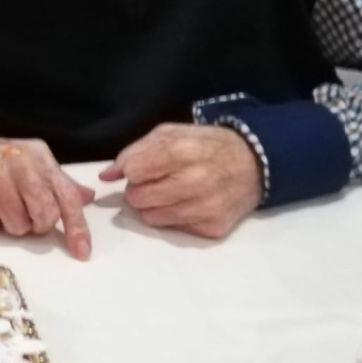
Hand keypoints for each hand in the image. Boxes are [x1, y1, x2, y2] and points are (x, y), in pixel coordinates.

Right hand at [0, 129, 94, 258]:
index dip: (77, 227)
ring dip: (4, 223)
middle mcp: (20, 159)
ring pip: (18, 226)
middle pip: (45, 216)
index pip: (66, 195)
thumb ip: (53, 180)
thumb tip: (86, 197)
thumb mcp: (19, 161)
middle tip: (13, 213)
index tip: (82, 252)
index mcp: (36, 154)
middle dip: (32, 225)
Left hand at [99, 123, 262, 238]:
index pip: (134, 171)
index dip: (132, 170)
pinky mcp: (213, 228)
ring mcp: (206, 208)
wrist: (254, 164)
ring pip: (152, 217)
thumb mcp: (171, 134)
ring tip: (171, 192)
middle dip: (139, 190)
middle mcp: (195, 181)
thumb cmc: (206, 145)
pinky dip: (175, 217)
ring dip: (154, 206)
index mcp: (183, 151)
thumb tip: (106, 175)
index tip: (142, 168)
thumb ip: (134, 151)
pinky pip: (175, 229)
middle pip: (138, 198)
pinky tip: (190, 202)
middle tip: (154, 182)